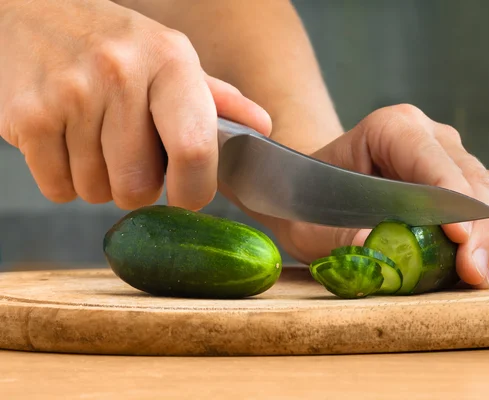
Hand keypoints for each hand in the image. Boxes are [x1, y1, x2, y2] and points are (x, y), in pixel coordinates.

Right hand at [0, 0, 270, 210]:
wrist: (34, 13)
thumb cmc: (114, 44)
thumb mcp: (171, 58)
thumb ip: (217, 99)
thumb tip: (261, 129)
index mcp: (169, 61)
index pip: (195, 149)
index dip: (194, 190)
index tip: (188, 195)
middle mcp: (120, 75)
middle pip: (138, 187)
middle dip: (137, 187)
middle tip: (130, 157)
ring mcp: (69, 94)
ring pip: (96, 192)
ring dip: (99, 182)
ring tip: (94, 140)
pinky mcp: (27, 116)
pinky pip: (57, 189)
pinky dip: (64, 180)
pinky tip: (66, 142)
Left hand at [266, 105, 488, 288]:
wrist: (319, 192)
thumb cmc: (313, 203)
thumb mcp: (311, 224)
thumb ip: (340, 235)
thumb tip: (376, 247)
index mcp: (392, 129)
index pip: (433, 158)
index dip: (453, 199)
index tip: (460, 241)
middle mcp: (432, 138)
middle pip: (477, 180)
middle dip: (484, 231)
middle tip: (474, 276)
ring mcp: (457, 161)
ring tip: (486, 279)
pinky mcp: (472, 189)